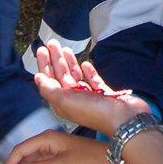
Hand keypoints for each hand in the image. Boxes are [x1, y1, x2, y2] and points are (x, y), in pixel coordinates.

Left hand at [35, 40, 150, 135]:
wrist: (124, 119)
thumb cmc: (96, 112)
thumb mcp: (66, 101)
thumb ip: (50, 89)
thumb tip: (38, 78)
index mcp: (63, 102)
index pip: (49, 80)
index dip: (45, 65)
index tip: (42, 50)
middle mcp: (75, 100)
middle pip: (61, 76)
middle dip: (56, 59)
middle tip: (52, 44)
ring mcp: (90, 97)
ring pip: (76, 76)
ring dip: (70, 63)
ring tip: (67, 49)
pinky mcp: (104, 94)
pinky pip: (93, 81)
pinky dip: (88, 72)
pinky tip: (86, 63)